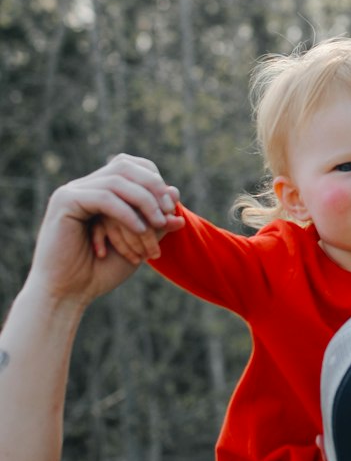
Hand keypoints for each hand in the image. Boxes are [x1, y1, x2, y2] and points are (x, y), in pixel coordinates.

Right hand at [28, 155, 182, 307]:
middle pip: (124, 166)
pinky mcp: (65, 202)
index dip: (154, 180)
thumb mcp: (138, 244)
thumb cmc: (100, 272)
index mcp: (98, 191)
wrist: (67, 294)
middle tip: (168, 210)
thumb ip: (155, 223)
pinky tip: (140, 228)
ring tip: (158, 224)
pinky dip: (126, 212)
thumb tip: (176, 198)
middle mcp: (84, 186)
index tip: (172, 206)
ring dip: (144, 202)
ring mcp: (72, 192)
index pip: (131, 166)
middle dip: (152, 186)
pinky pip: (104, 198)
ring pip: (117, 181)